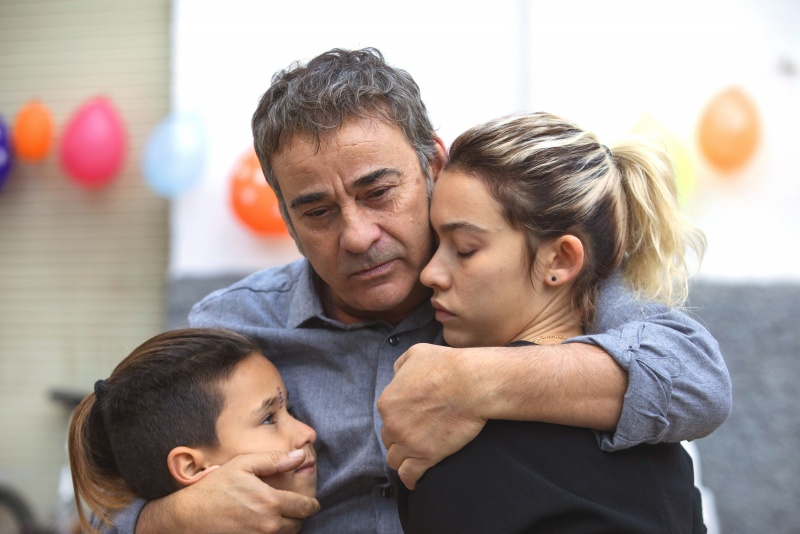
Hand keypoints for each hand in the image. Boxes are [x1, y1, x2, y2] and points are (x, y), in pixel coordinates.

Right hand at [137, 450, 319, 533]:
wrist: (189, 516)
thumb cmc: (215, 487)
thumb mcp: (243, 465)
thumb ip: (274, 460)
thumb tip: (300, 456)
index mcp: (270, 501)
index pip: (305, 507)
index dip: (311, 504)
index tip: (310, 502)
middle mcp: (268, 525)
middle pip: (298, 524)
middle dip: (299, 516)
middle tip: (294, 508)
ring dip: (287, 526)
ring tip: (280, 516)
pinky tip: (265, 525)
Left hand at [377, 343, 486, 489]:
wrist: (471, 383)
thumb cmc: (447, 365)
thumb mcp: (415, 354)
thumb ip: (400, 366)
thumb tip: (397, 375)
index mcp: (387, 401)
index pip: (386, 417)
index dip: (399, 418)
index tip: (411, 419)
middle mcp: (393, 424)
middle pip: (389, 439)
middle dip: (400, 438)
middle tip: (415, 437)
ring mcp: (409, 442)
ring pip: (395, 460)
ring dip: (403, 458)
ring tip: (414, 458)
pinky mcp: (426, 456)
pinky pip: (409, 476)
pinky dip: (410, 480)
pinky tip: (415, 481)